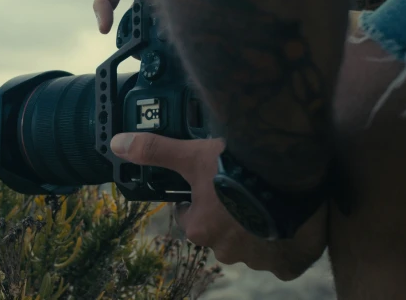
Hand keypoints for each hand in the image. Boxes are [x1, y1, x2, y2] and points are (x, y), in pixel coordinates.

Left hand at [110, 132, 327, 279]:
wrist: (288, 174)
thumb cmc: (237, 166)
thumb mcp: (192, 154)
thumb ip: (155, 150)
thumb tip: (117, 144)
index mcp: (199, 228)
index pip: (190, 218)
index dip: (198, 200)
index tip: (210, 184)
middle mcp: (224, 249)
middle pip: (220, 232)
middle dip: (228, 215)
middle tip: (240, 188)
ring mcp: (256, 258)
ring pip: (250, 244)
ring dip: (255, 227)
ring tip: (265, 198)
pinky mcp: (285, 262)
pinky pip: (281, 260)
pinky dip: (283, 244)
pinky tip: (286, 221)